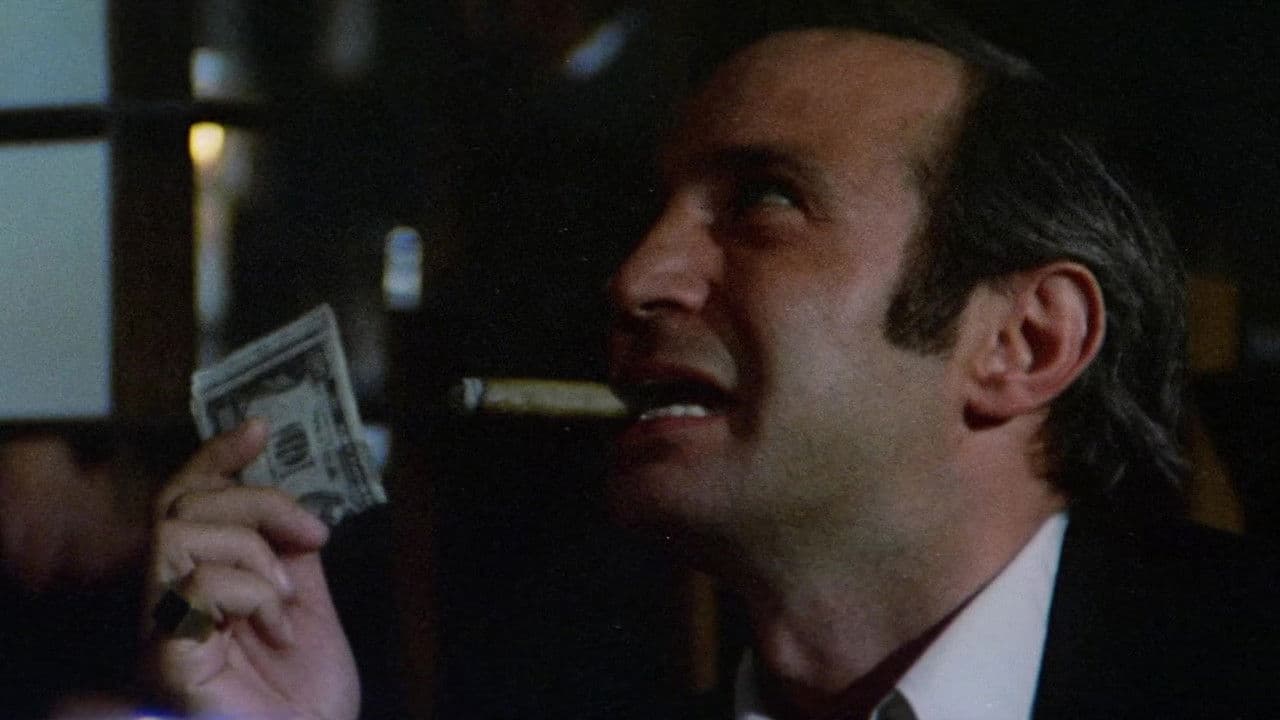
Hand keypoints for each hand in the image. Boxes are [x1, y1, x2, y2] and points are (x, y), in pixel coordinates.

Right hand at [145, 420, 359, 719]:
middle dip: (257, 501)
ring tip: (285, 597)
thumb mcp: (307, 607)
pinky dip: (249, 593)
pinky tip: (273, 626)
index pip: (188, 502)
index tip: (259, 428)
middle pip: (183, 505)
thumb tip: (286, 506)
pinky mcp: (164, 658)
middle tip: (311, 534)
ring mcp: (160, 629)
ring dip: (251, 553)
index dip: (216, 457)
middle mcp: (169, 602)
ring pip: (178, 534)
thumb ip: (288, 556)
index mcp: (202, 584)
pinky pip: (194, 587)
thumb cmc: (304, 699)